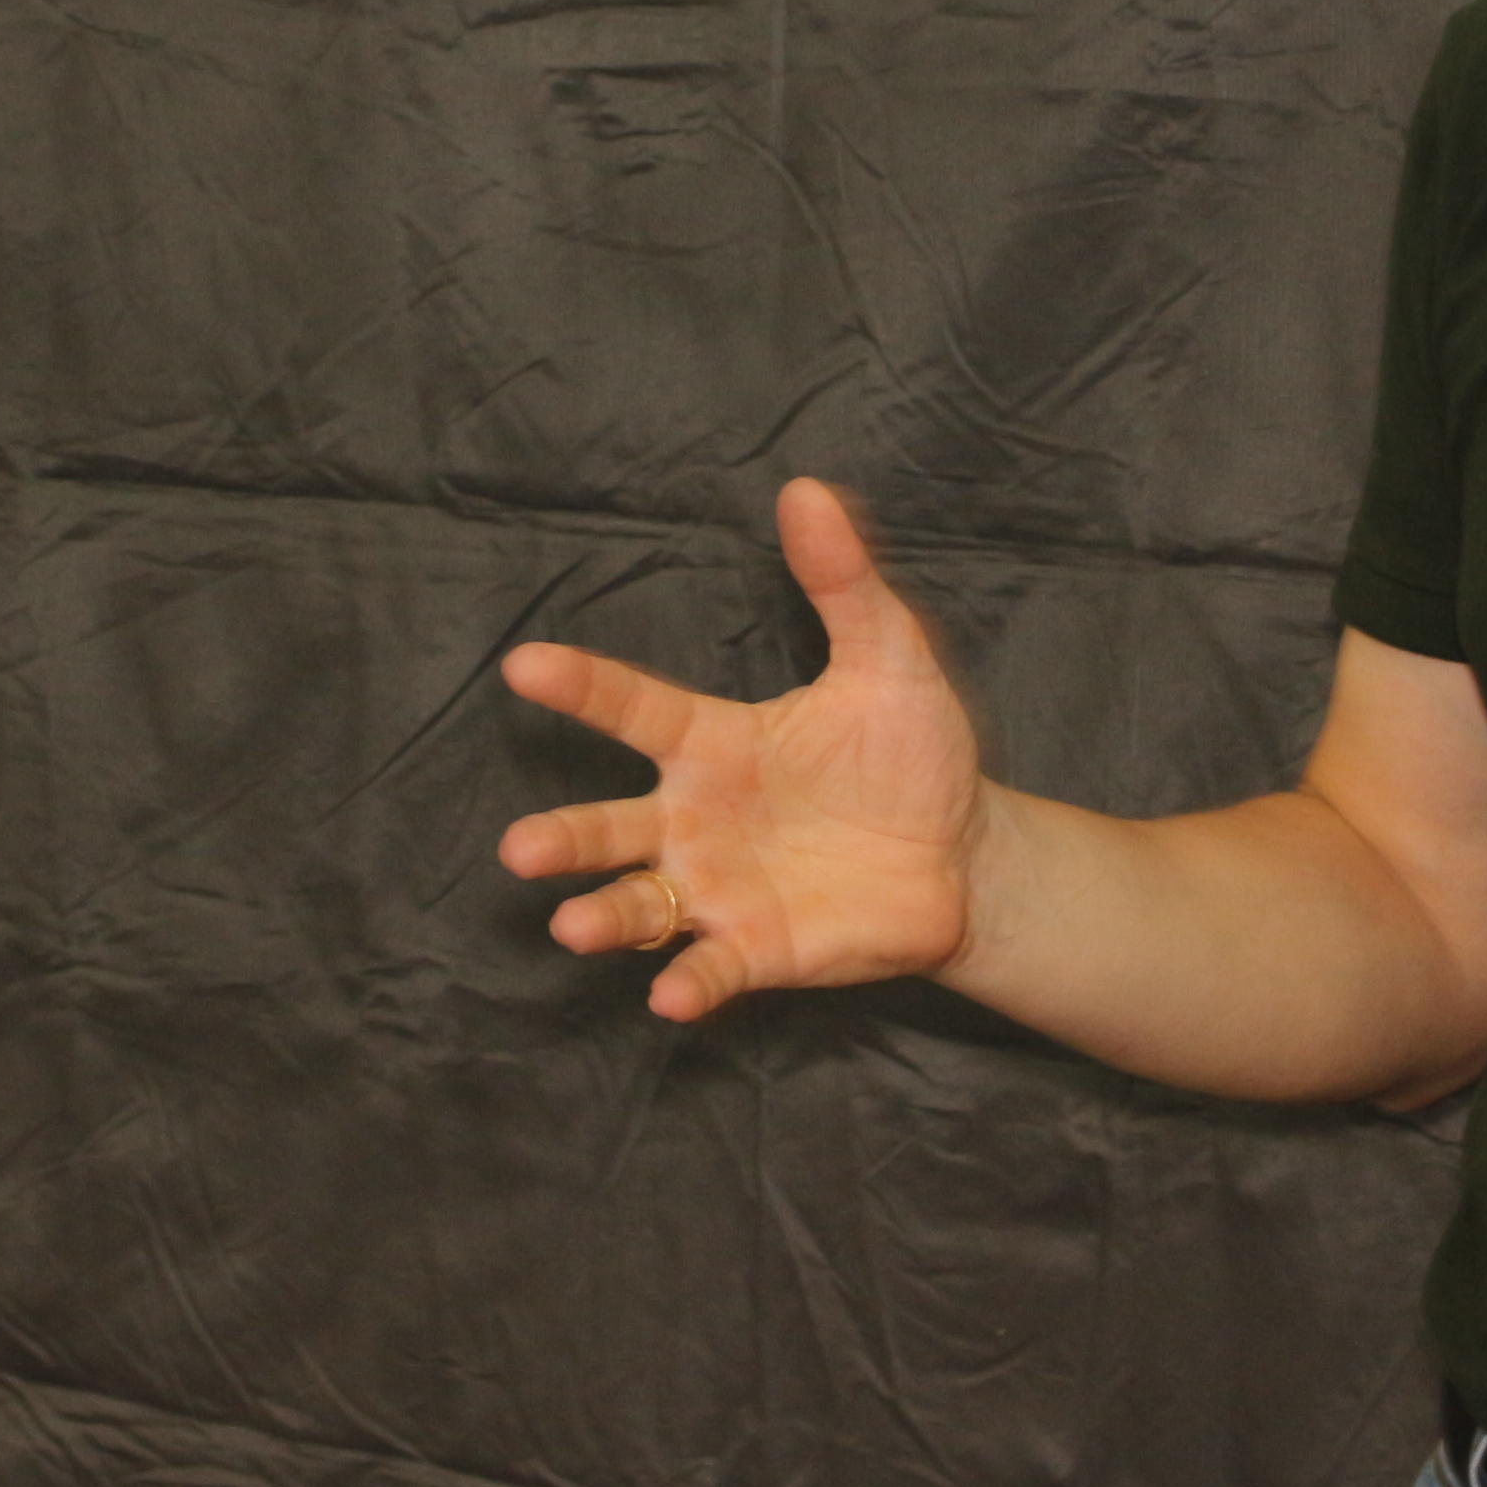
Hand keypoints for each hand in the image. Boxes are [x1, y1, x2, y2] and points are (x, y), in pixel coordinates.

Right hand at [495, 478, 990, 1023]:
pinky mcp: (760, 948)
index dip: (580, 687)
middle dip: (563, 839)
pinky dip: (689, 982)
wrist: (966, 852)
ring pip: (640, 904)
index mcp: (715, 743)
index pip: (633, 709)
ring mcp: (723, 889)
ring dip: (603, 915)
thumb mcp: (888, 656)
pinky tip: (671, 996)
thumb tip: (807, 489)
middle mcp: (699, 819)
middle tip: (520, 849)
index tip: (521, 664)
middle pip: (609, 827)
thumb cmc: (913, 752)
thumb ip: (841, 582)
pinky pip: (711, 966)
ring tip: (571, 924)